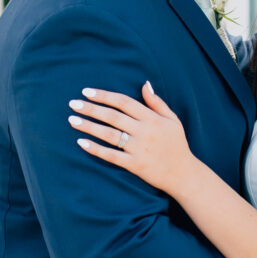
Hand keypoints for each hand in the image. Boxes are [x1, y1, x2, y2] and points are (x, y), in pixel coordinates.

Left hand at [70, 83, 197, 195]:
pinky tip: (81, 143)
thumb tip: (144, 83)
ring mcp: (139, 148)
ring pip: (109, 134)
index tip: (87, 92)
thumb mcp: (172, 120)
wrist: (184, 174)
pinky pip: (112, 156)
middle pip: (112, 116)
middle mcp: (144, 131)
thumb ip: (157, 102)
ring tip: (72, 120)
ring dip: (89, 127)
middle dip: (91, 109)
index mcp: (152, 118)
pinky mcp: (135, 165)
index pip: (124, 102)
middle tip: (73, 104)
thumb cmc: (177, 144)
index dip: (104, 95)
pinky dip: (96, 149)